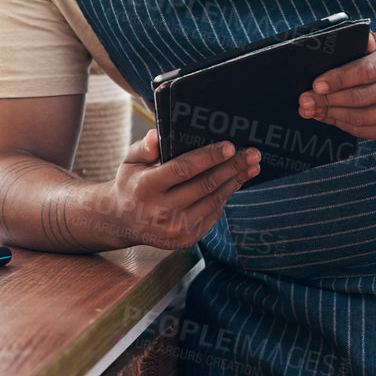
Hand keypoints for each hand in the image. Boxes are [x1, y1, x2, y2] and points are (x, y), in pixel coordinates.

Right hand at [104, 130, 260, 249]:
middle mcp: (160, 211)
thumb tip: (156, 135)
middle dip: (232, 167)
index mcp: (146, 187)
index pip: (182, 169)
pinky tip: (234, 183)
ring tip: (251, 167)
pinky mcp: (186, 239)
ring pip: (213, 201)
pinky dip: (225, 197)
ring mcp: (175, 228)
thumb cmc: (131, 183)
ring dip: (235, 182)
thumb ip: (144, 148)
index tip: (230, 146)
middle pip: (204, 185)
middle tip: (253, 153)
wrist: (122, 221)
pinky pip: (212, 215)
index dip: (208, 157)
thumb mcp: (130, 161)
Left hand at [299, 32, 375, 141]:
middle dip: (328, 100)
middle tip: (305, 100)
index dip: (338, 80)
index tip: (316, 85)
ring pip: (363, 118)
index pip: (366, 71)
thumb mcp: (371, 44)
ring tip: (311, 109)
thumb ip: (354, 45)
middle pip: (362, 98)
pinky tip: (328, 117)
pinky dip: (343, 126)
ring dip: (332, 115)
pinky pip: (366, 132)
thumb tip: (331, 46)